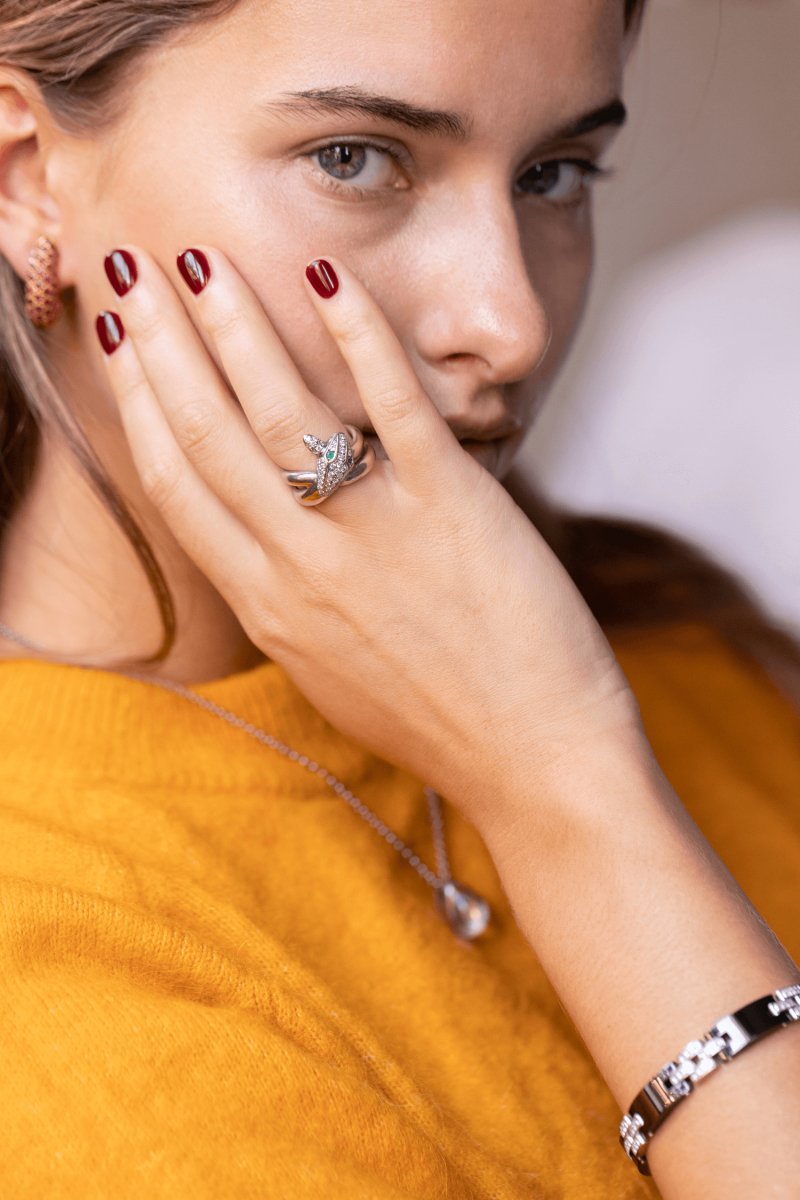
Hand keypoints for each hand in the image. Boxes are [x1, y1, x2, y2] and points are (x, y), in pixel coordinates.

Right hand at [98, 246, 641, 827]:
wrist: (532, 763)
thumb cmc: (435, 719)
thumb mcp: (328, 668)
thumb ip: (284, 596)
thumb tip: (259, 536)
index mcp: (266, 605)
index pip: (174, 483)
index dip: (136, 401)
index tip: (120, 340)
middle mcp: (300, 567)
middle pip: (204, 432)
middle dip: (158, 340)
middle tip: (132, 264)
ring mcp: (372, 535)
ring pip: (276, 410)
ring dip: (232, 324)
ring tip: (203, 260)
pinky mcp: (451, 509)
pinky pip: (391, 407)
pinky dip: (359, 338)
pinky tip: (328, 281)